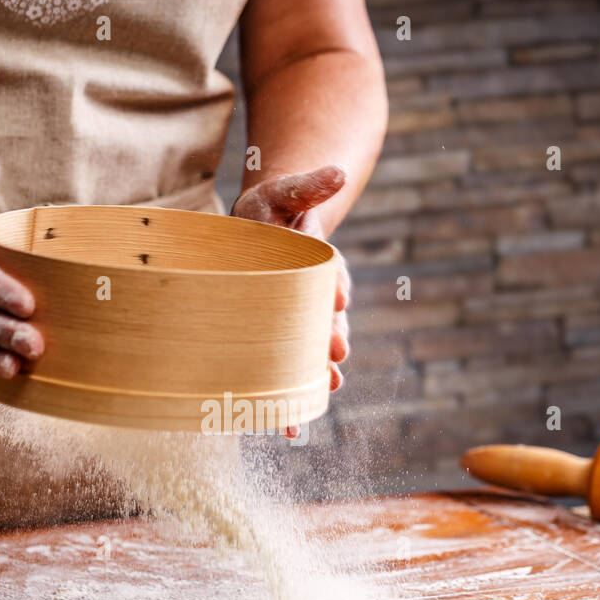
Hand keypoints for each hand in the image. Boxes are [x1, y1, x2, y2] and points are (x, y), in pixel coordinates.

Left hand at [232, 165, 350, 437]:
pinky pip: (289, 373)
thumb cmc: (268, 214)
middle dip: (331, 335)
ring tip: (328, 388)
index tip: (337, 294)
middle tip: (336, 351)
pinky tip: (287, 427)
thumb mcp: (284, 193)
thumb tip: (337, 172)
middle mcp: (315, 297)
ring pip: (313, 351)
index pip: (329, 272)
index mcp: (317, 261)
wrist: (262, 237)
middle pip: (326, 318)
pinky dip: (288, 401)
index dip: (333, 282)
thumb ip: (308, 186)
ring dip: (320, 371)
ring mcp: (301, 324)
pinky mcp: (282, 344)